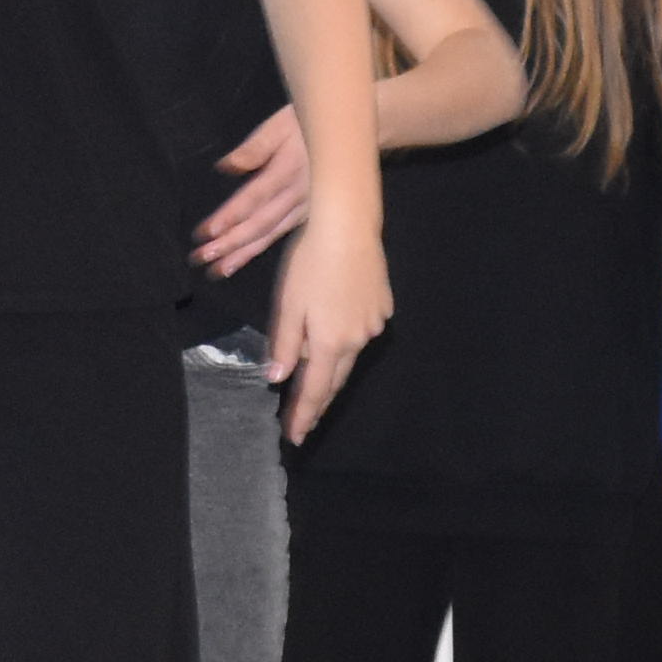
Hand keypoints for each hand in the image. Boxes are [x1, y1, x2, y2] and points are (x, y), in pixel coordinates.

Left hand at [198, 106, 315, 274]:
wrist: (350, 139)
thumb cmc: (308, 126)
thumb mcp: (281, 125)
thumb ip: (255, 148)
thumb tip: (225, 166)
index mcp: (287, 171)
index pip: (254, 197)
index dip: (231, 216)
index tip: (206, 232)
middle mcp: (296, 196)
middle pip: (259, 223)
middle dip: (230, 242)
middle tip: (200, 257)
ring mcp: (304, 210)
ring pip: (269, 235)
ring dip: (241, 254)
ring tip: (217, 269)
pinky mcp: (308, 217)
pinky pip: (280, 236)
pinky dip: (258, 250)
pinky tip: (239, 262)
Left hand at [267, 213, 392, 436]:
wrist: (348, 225)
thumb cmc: (310, 262)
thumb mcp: (288, 305)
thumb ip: (284, 344)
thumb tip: (278, 378)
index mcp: (330, 343)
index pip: (314, 391)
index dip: (303, 415)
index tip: (294, 437)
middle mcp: (358, 339)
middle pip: (334, 379)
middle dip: (318, 400)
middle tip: (302, 420)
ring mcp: (374, 322)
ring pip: (349, 354)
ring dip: (331, 366)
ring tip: (313, 377)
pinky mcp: (383, 304)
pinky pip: (360, 331)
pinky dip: (345, 338)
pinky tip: (336, 330)